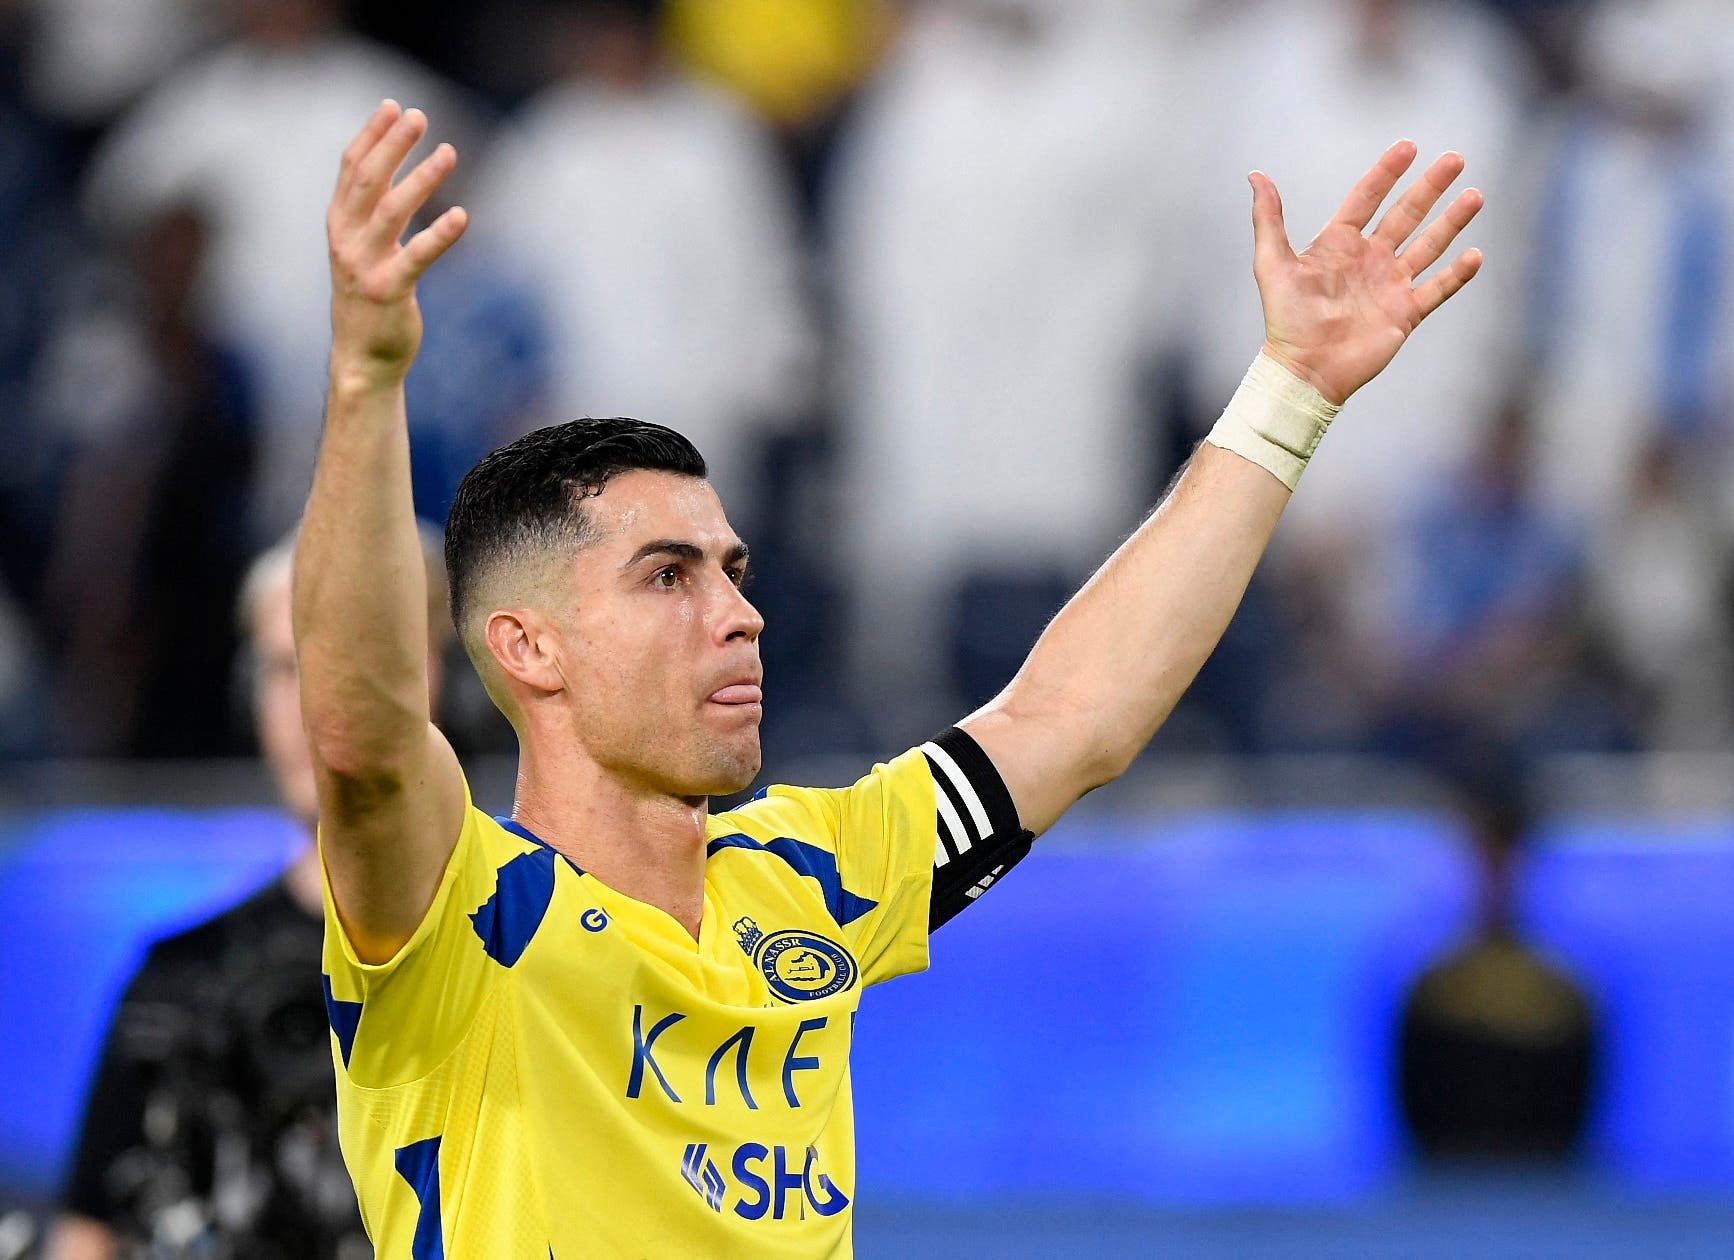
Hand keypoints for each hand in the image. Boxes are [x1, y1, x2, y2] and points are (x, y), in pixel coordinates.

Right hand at [326, 101, 467, 386]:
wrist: (361, 358)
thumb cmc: (369, 299)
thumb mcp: (361, 250)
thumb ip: (370, 213)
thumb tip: (387, 169)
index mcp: (340, 225)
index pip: (352, 169)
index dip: (371, 135)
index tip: (392, 105)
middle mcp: (346, 240)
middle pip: (369, 180)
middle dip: (393, 144)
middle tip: (418, 115)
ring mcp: (365, 266)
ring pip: (392, 210)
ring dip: (421, 178)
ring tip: (449, 151)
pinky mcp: (389, 291)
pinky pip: (417, 257)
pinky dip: (440, 235)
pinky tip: (462, 215)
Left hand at [1250, 141, 1482, 405]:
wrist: (1305, 370)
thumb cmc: (1285, 319)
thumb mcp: (1272, 264)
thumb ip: (1269, 219)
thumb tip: (1255, 175)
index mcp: (1339, 244)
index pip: (1367, 198)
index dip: (1387, 172)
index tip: (1408, 146)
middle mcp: (1368, 259)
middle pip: (1406, 214)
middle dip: (1431, 187)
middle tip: (1455, 159)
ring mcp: (1389, 285)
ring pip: (1428, 245)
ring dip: (1452, 221)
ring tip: (1475, 195)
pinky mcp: (1405, 313)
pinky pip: (1437, 289)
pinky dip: (1456, 274)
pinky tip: (1475, 255)